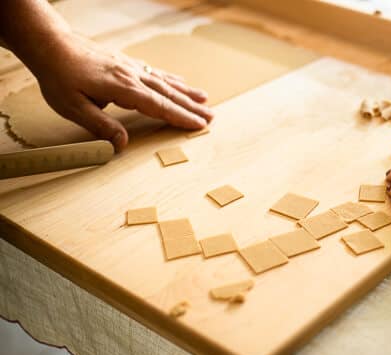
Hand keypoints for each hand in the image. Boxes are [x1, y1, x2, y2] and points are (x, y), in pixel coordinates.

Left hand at [32, 33, 212, 150]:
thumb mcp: (72, 106)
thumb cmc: (58, 76)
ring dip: (187, 93)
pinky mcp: (127, 64)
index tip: (197, 126)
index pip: (157, 106)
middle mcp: (131, 76)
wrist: (51, 45)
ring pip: (165, 82)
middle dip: (191, 107)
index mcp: (121, 88)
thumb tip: (122, 144)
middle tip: (211, 118)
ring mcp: (131, 68)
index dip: (179, 117)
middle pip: (168, 94)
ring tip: (206, 100)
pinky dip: (172, 79)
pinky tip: (182, 83)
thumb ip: (100, 125)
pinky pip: (156, 73)